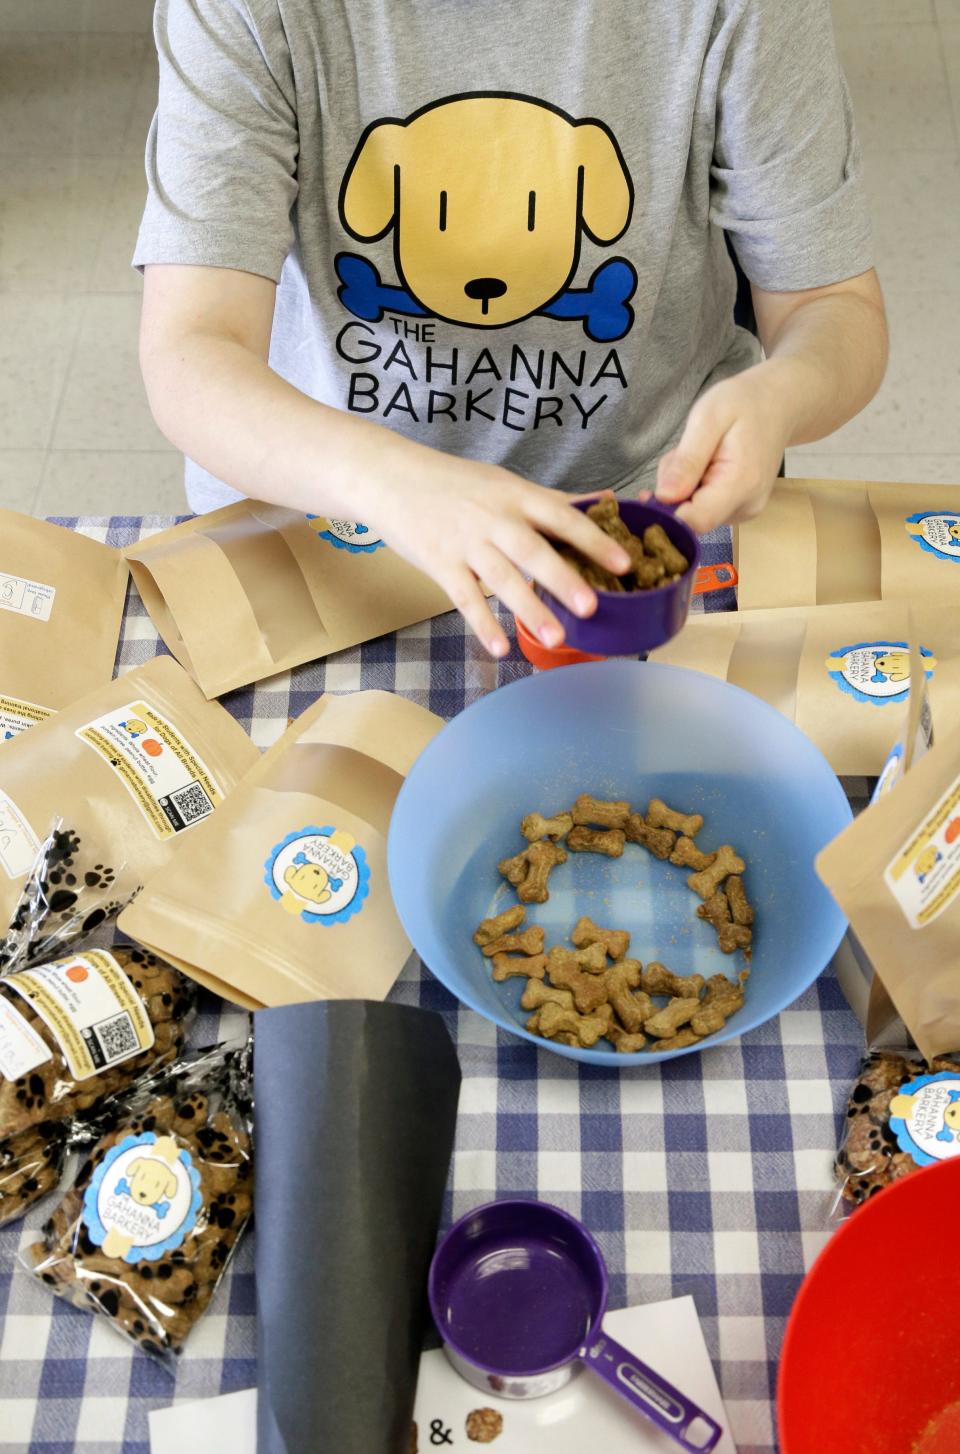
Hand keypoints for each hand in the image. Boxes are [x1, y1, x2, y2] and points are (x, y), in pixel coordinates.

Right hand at [366, 455, 630, 657]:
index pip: (561, 517)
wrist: (389, 477)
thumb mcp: (505, 483)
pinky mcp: (438, 563)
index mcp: (515, 496)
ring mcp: (465, 542)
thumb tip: (604, 498)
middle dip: (563, 579)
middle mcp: (493, 518)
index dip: (593, 540)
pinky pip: (463, 597)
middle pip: (533, 550)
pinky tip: (500, 647)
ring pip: (501, 578)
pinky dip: (482, 623)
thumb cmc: (453, 482)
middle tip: (592, 607)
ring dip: (529, 609)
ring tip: (556, 639)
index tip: (624, 564)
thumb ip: (552, 499)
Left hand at [654, 362, 795, 532]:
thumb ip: (687, 460)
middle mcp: (745, 506)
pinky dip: (693, 488)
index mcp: (740, 484)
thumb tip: (664, 498)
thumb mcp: (708, 419)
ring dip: (682, 488)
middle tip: (681, 455)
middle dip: (673, 493)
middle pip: (690, 518)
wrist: (778, 404)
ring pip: (693, 513)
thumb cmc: (744, 404)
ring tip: (698, 454)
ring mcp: (744, 511)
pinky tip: (705, 464)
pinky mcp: (738, 509)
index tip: (648, 495)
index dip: (665, 514)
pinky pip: (702, 507)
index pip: (695, 521)